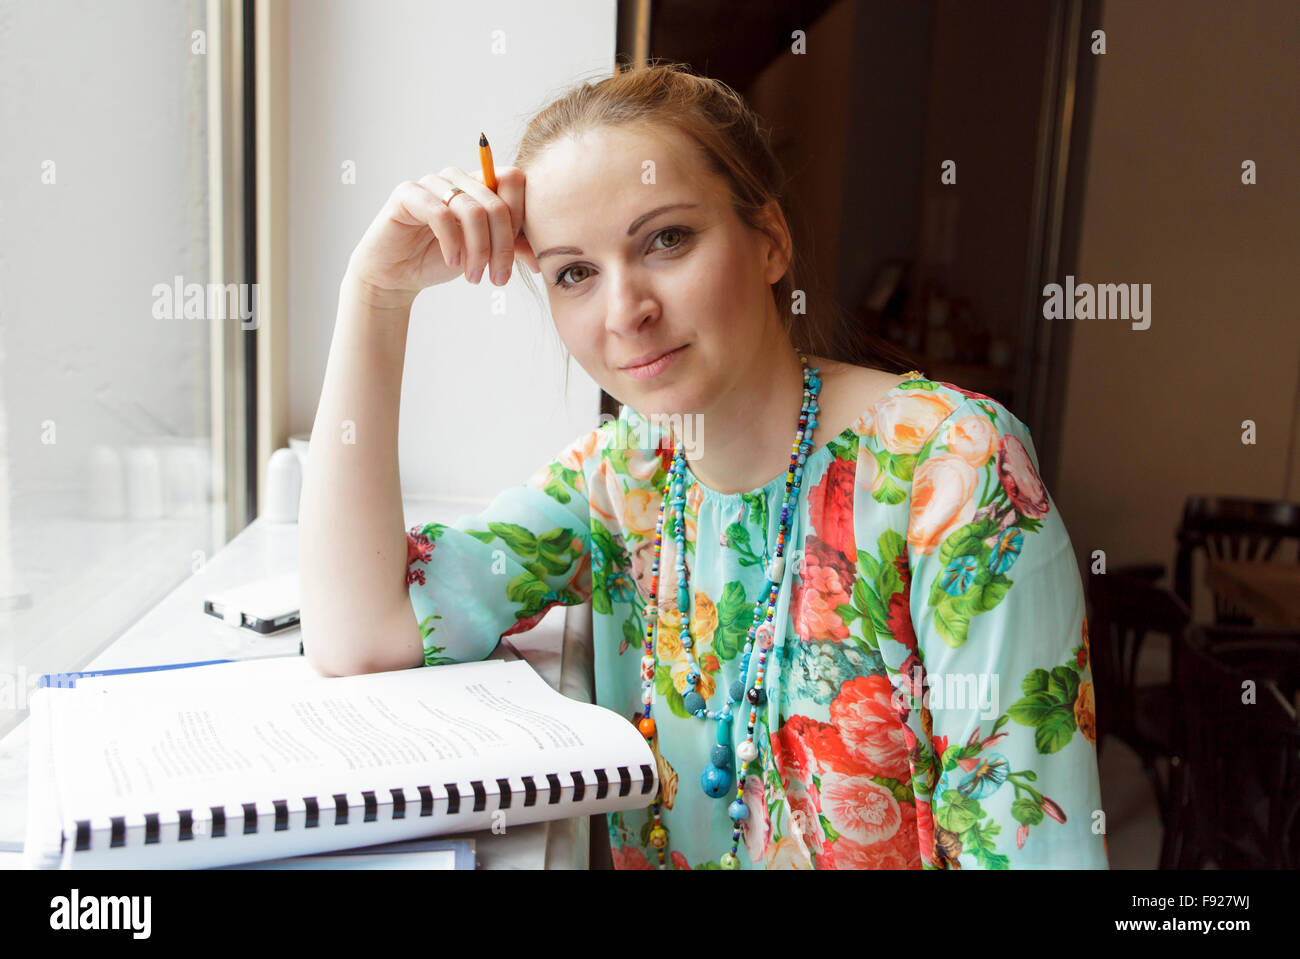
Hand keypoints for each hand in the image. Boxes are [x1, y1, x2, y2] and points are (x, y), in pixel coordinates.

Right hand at [343, 165, 538, 306]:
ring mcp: (432, 182)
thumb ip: (511, 245)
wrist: (397, 275)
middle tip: (498, 278)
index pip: (513, 181)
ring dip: (479, 250)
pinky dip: (453, 243)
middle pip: (497, 201)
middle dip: (502, 246)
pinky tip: (453, 263)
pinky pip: (441, 214)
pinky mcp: (407, 194)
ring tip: (475, 276)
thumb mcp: (485, 253)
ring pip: (473, 210)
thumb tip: (539, 256)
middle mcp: (457, 177)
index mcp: (479, 184)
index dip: (520, 220)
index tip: (517, 258)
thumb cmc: (442, 260)